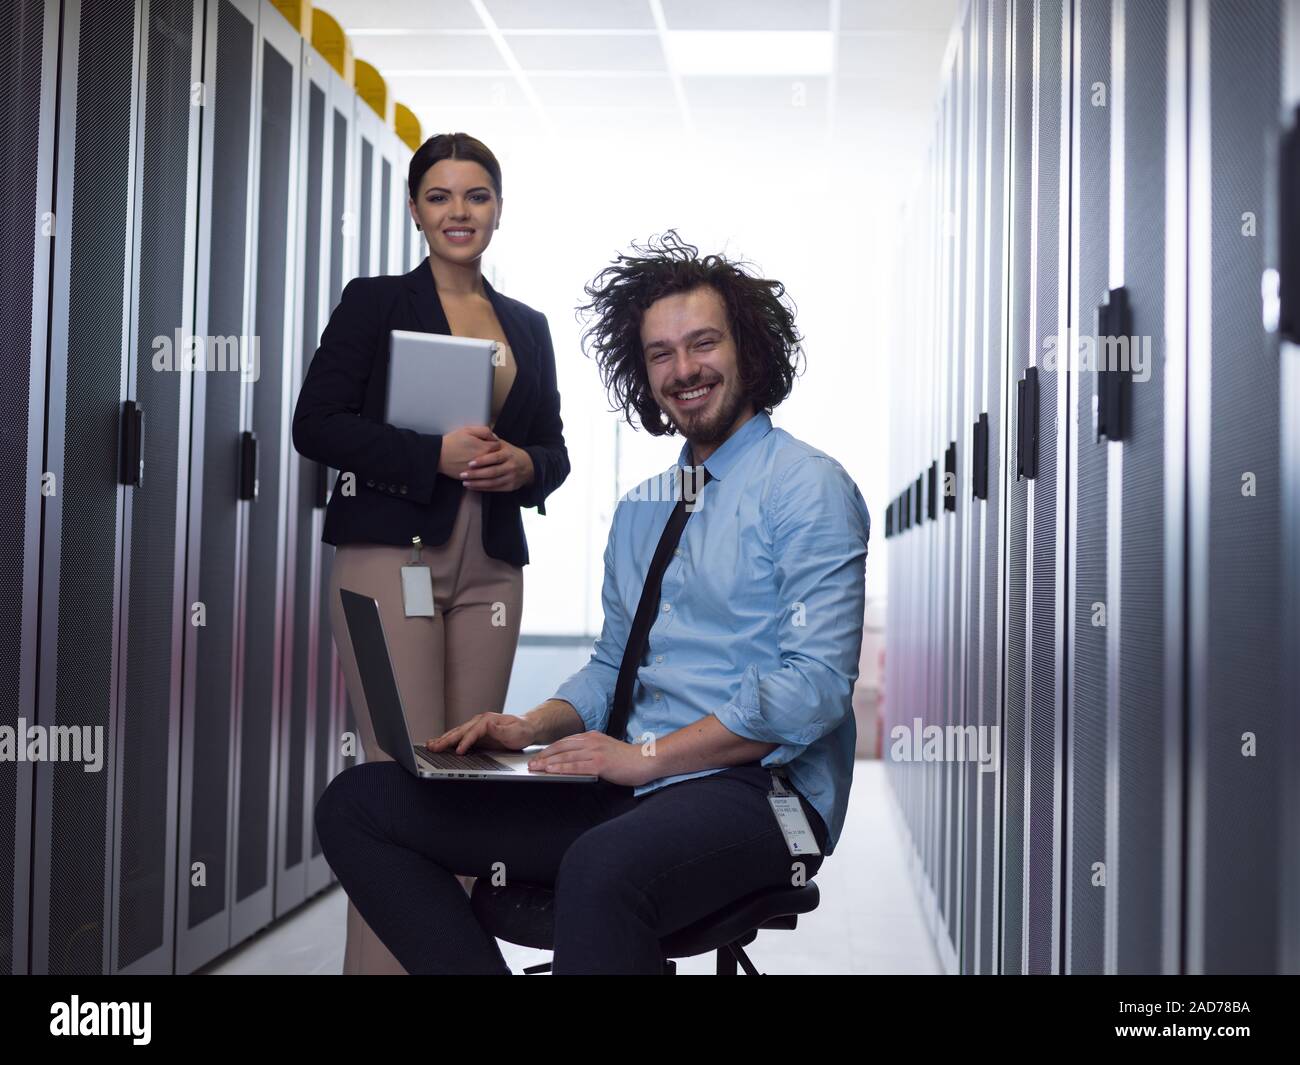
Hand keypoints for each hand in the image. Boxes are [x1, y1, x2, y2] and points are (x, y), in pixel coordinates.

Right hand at [427, 712, 536, 753]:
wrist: (527, 728)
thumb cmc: (522, 730)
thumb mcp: (515, 731)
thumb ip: (501, 729)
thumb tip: (488, 724)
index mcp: (487, 720)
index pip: (472, 732)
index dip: (464, 742)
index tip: (457, 752)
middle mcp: (480, 722)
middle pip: (460, 731)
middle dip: (445, 739)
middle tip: (433, 746)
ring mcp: (476, 728)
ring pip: (457, 733)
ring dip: (443, 739)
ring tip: (430, 745)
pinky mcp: (476, 735)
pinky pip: (460, 738)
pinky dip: (449, 741)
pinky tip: (440, 744)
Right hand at [437, 425, 498, 479]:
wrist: (438, 455)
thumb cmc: (452, 441)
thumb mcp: (468, 430)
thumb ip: (484, 431)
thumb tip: (494, 437)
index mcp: (485, 449)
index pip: (499, 446)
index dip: (494, 442)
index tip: (489, 442)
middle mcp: (484, 462)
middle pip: (497, 459)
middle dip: (494, 454)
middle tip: (487, 451)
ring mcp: (478, 472)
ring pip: (491, 469)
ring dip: (489, 465)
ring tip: (483, 461)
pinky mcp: (472, 479)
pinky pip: (482, 477)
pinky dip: (481, 474)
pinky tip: (477, 468)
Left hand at [460, 437, 535, 492]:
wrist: (528, 466)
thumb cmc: (511, 454)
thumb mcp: (504, 445)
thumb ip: (492, 442)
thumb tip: (479, 435)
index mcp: (508, 454)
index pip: (494, 458)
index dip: (482, 461)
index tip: (469, 463)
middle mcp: (511, 466)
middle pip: (492, 472)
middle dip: (476, 474)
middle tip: (463, 474)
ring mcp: (511, 478)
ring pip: (493, 482)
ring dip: (477, 483)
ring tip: (465, 482)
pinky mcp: (510, 487)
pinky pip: (495, 489)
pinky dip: (483, 488)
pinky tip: (473, 486)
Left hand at [526, 732, 654, 786]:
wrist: (645, 761)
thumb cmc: (627, 759)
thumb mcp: (605, 748)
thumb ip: (590, 750)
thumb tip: (574, 757)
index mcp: (592, 737)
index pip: (565, 742)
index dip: (549, 749)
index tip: (538, 756)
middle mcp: (592, 741)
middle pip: (562, 747)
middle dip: (544, 756)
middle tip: (531, 763)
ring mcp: (595, 752)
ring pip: (566, 756)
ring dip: (548, 762)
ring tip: (536, 768)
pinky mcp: (600, 763)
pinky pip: (576, 766)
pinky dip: (561, 768)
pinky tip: (552, 770)